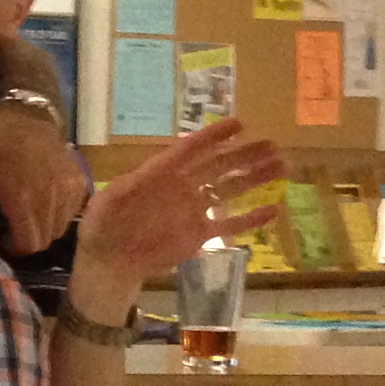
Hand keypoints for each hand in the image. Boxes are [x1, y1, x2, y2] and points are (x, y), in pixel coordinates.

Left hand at [0, 102, 89, 255]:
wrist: (27, 125)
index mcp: (22, 202)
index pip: (29, 245)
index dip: (16, 246)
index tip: (7, 236)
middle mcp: (50, 200)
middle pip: (46, 241)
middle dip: (30, 239)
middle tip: (18, 226)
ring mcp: (69, 192)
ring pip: (61, 229)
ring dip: (45, 228)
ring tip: (32, 212)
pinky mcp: (82, 185)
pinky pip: (73, 214)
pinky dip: (60, 215)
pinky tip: (47, 201)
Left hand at [76, 118, 286, 289]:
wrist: (108, 261)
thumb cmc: (102, 227)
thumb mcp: (107, 202)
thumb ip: (127, 187)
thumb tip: (145, 173)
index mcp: (159, 174)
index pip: (190, 150)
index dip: (213, 136)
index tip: (239, 124)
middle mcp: (181, 187)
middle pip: (217, 166)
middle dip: (244, 155)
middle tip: (272, 144)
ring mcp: (192, 210)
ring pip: (229, 190)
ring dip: (254, 178)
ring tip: (282, 166)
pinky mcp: (199, 235)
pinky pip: (228, 226)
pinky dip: (250, 219)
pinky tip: (274, 209)